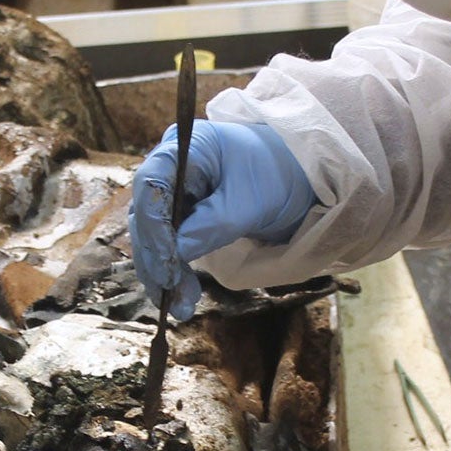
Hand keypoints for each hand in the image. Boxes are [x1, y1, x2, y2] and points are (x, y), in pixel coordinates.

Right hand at [128, 117, 316, 320]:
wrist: (303, 180)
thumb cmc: (281, 177)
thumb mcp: (249, 203)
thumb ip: (211, 226)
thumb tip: (175, 255)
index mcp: (187, 146)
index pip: (152, 183)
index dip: (153, 224)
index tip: (167, 261)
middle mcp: (173, 165)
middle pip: (147, 211)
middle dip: (156, 255)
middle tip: (169, 290)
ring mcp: (177, 189)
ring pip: (154, 232)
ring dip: (162, 269)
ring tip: (178, 303)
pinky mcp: (185, 213)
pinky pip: (169, 242)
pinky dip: (174, 268)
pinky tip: (180, 295)